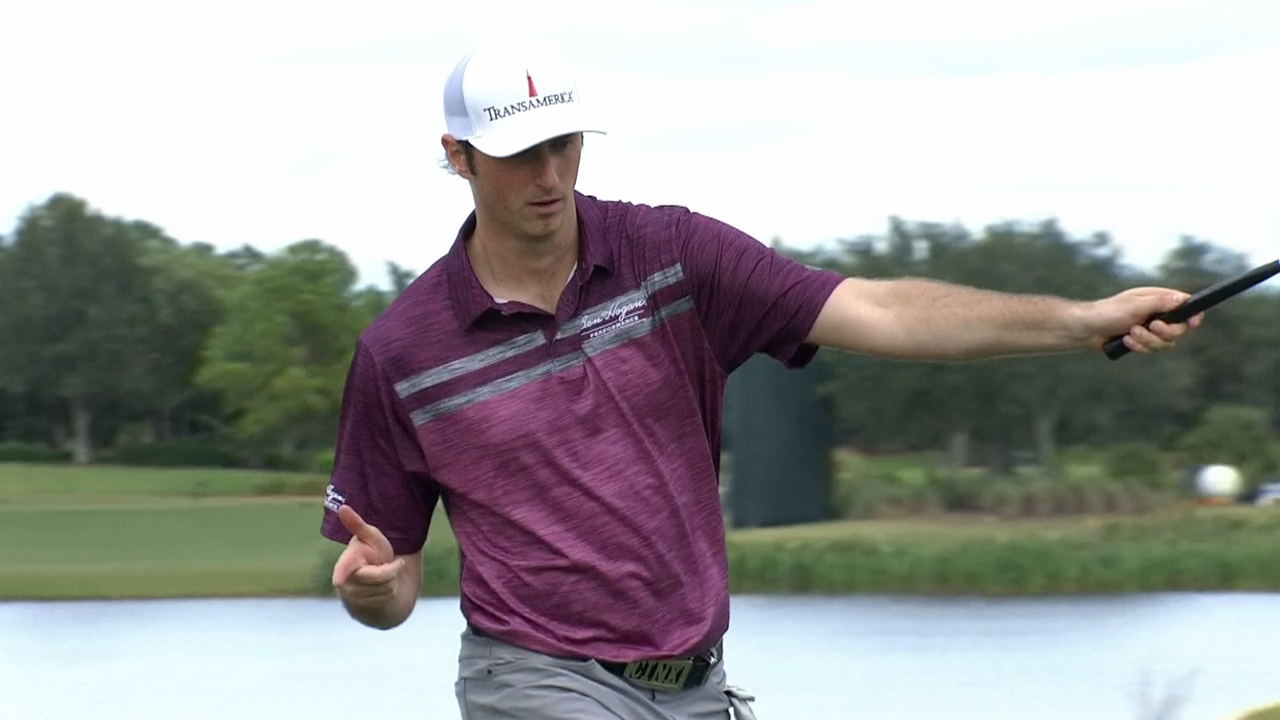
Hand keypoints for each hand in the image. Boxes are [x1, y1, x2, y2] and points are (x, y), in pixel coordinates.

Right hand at [332, 504, 403, 610]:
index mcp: (346, 562)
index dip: (342, 573)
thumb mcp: (370, 537)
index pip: (344, 568)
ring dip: (392, 581)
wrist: (378, 580)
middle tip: (384, 563)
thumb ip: (357, 525)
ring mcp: (353, 599)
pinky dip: (392, 592)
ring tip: (384, 577)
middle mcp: (345, 583)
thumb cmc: (373, 553)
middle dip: (391, 568)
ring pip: (387, 588)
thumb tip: (342, 508)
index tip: (339, 581)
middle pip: (382, 576)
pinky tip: (384, 590)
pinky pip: (388, 599)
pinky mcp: (362, 611)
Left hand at [1085, 286, 1204, 353]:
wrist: (1087, 329)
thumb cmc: (1108, 312)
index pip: (1185, 306)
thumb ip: (1159, 303)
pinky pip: (1152, 350)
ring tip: (1130, 333)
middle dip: (1165, 332)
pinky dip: (1140, 347)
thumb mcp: (1135, 306)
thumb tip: (1182, 299)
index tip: (1193, 322)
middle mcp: (1158, 314)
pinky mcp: (1143, 341)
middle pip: (1180, 329)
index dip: (1193, 315)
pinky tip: (1125, 341)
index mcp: (1158, 299)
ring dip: (1148, 340)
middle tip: (1151, 327)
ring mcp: (1151, 329)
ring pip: (1166, 343)